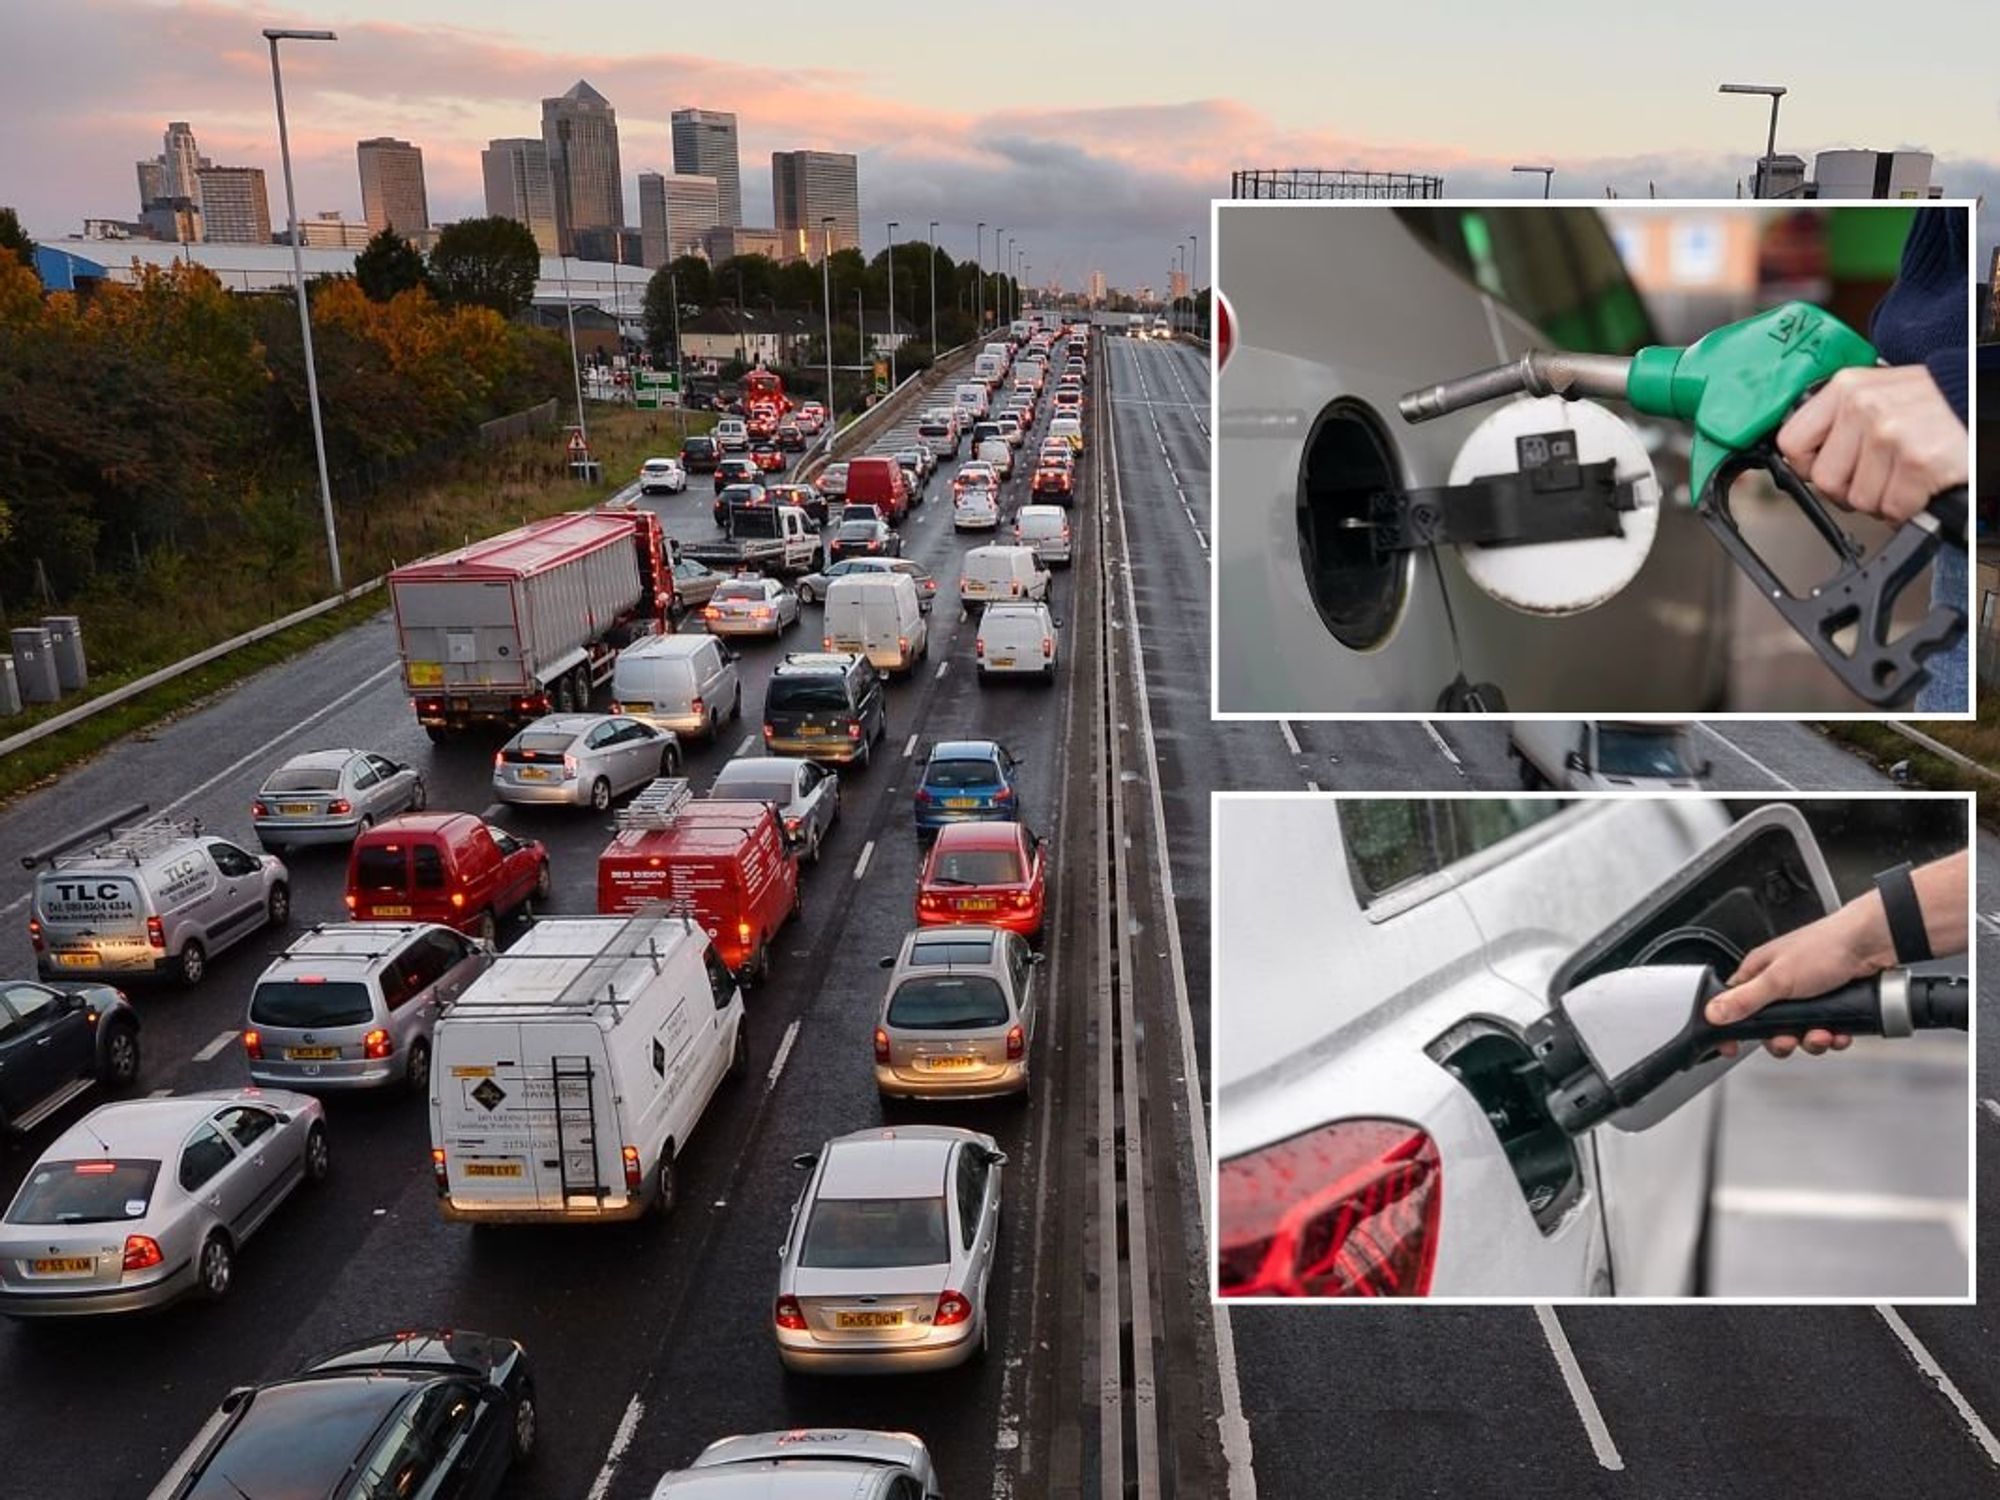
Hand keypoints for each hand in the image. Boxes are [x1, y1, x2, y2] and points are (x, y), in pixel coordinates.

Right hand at [1704, 900, 1893, 1058]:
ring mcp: (1807, 994)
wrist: (1872, 944)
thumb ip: (1744, 1000)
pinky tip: (1838, 1032)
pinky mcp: (1831, 1003)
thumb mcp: (1778, 979)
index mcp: (1759, 972)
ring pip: (1799, 1031)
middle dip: (1781, 1039)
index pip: (1734, 1005)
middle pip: (1768, 1026)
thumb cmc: (1826, 946)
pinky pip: (1824, 1030)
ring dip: (1811, 1040)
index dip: (1732, 1027)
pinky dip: (1832, 1036)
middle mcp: (1781, 983)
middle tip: (1789, 1039)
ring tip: (1821, 1034)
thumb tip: (1712, 1013)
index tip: (1731, 1046)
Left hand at [1776, 365, 1968, 524]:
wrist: (1984, 403)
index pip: (1791, 442)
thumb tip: (1806, 458)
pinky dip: (1907, 507)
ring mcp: (1890, 434)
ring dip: (1882, 499)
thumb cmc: (1936, 403)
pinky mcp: (1917, 461)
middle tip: (1877, 477)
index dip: (1807, 466)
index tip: (1825, 468)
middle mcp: (1864, 407)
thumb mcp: (1880, 394)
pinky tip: (1920, 485)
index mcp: (1847, 388)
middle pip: (1824, 480)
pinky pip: (1892, 508)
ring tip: (1903, 475)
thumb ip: (1841, 419)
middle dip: (1849, 490)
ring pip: (1858, 499)